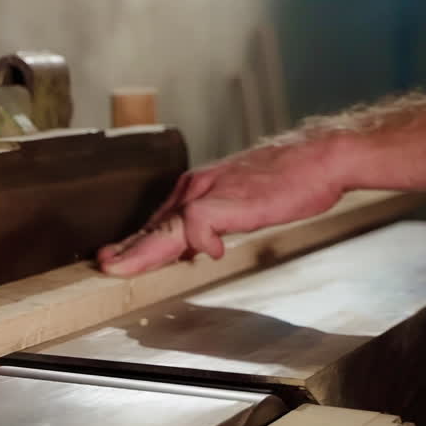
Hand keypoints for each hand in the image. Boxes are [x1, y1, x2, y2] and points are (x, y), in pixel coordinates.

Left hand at [97, 134, 353, 275]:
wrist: (321, 158)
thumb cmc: (288, 179)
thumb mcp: (241, 204)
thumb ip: (213, 223)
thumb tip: (194, 248)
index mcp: (197, 188)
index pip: (159, 222)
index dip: (136, 244)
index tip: (115, 260)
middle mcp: (196, 187)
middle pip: (154, 225)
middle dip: (128, 250)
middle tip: (105, 265)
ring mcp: (208, 193)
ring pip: (164, 227)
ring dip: (142, 251)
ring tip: (120, 268)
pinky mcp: (225, 200)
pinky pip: (197, 224)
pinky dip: (200, 242)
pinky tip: (210, 253)